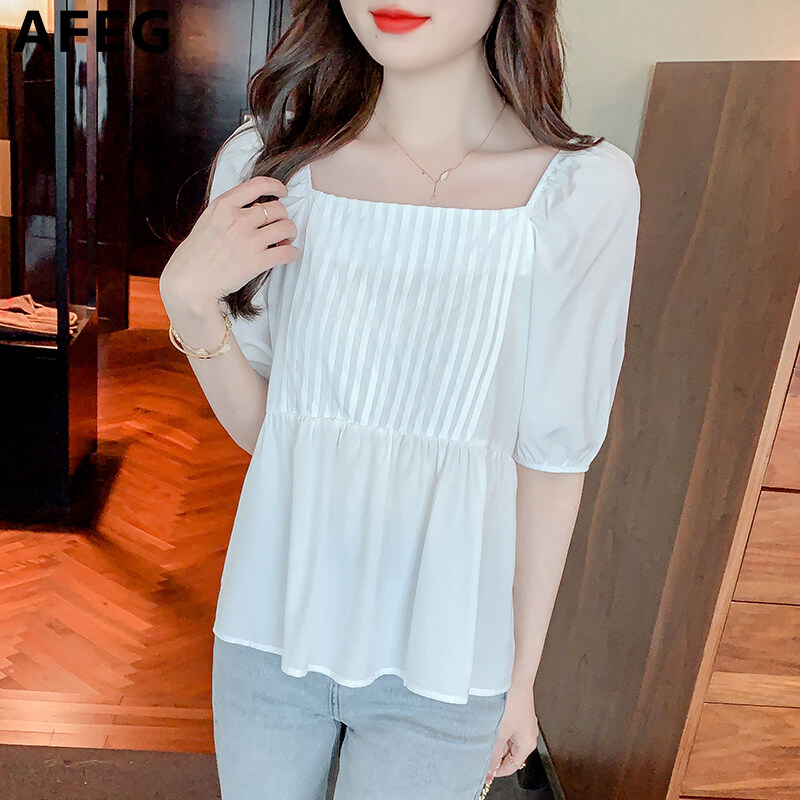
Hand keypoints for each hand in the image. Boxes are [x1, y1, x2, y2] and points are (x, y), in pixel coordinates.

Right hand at [160, 174, 299, 313]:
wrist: (189, 282)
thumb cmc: (195, 255)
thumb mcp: (207, 221)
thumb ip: (228, 212)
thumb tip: (254, 210)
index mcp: (224, 206)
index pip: (257, 185)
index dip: (276, 187)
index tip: (282, 192)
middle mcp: (238, 219)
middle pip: (277, 209)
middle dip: (283, 218)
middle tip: (280, 227)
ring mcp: (249, 240)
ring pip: (286, 228)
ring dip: (290, 234)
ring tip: (285, 241)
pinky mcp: (257, 261)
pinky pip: (287, 252)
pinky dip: (292, 253)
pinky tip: (288, 254)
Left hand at [484, 682, 538, 782]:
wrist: (514, 677)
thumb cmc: (512, 703)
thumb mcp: (498, 733)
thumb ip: (492, 754)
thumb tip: (487, 772)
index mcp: (528, 744)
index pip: (512, 766)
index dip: (497, 771)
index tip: (483, 772)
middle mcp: (528, 734)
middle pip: (509, 753)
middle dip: (495, 754)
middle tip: (479, 753)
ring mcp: (523, 723)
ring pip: (506, 739)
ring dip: (495, 740)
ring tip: (482, 735)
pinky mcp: (517, 712)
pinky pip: (506, 727)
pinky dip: (497, 729)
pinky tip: (486, 723)